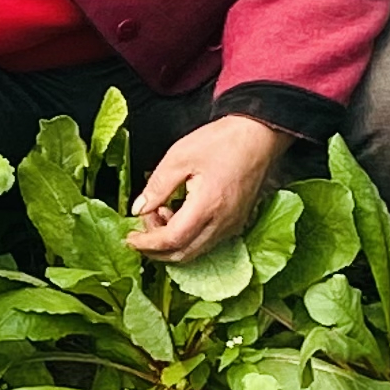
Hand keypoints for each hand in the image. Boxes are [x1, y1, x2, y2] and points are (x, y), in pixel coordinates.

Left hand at [128, 116, 293, 262]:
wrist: (259, 136)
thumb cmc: (221, 141)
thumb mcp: (179, 157)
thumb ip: (157, 187)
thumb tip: (139, 209)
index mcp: (207, 206)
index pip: (171, 240)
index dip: (147, 244)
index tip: (130, 238)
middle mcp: (223, 223)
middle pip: (183, 254)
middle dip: (156, 249)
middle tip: (140, 230)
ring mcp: (233, 224)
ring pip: (196, 250)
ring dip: (172, 241)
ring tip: (160, 212)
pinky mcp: (237, 221)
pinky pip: (208, 240)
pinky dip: (188, 236)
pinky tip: (179, 212)